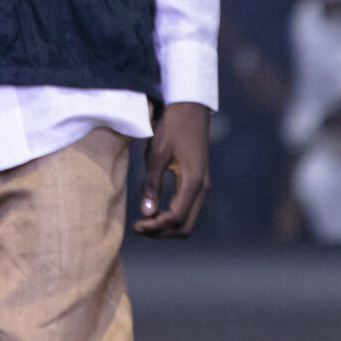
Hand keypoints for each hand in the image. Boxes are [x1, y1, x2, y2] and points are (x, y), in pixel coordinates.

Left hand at [135, 102, 209, 236]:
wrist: (190, 109)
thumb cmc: (172, 127)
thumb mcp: (157, 154)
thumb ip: (152, 183)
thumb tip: (146, 212)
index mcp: (193, 181)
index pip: (176, 217)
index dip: (155, 227)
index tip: (136, 225)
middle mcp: (202, 188)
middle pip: (185, 226)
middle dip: (162, 232)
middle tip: (139, 227)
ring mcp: (203, 186)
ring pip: (188, 220)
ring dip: (167, 227)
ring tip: (145, 221)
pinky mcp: (199, 183)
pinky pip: (188, 210)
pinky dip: (172, 217)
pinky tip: (156, 211)